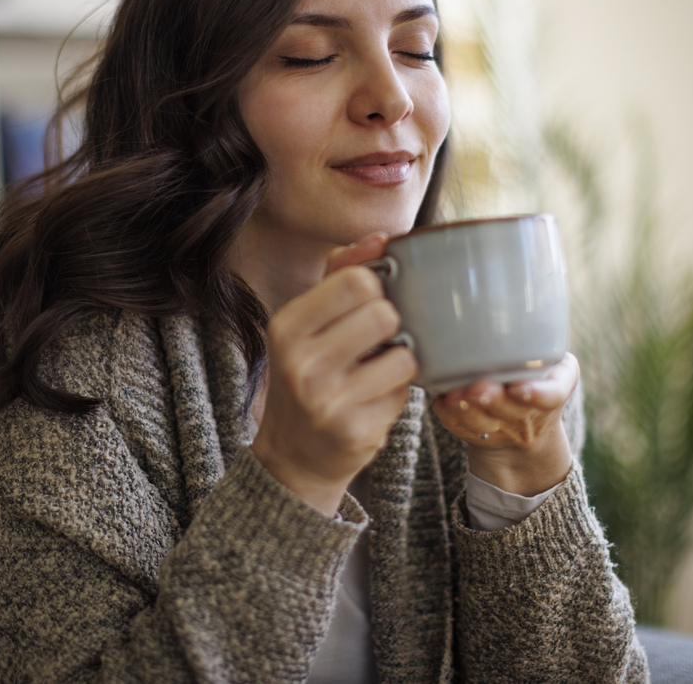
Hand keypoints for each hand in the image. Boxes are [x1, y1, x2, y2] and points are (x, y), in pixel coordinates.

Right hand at [250, 233, 417, 515]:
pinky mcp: (356, 431)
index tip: (371, 301)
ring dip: (401, 359)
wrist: (294, 453)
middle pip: (384, 313)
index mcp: (287, 326)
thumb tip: (381, 238)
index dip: (376, 286)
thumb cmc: (309, 373)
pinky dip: (399, 391)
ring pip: (404, 354)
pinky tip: (376, 398)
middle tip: (378, 339)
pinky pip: (406, 392)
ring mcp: (327, 402)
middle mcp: (301, 363)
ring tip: (380, 369)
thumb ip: (340, 272)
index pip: (356, 280)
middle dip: (391, 323)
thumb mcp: (307, 322)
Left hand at [431, 353, 579, 496]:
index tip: (520, 389)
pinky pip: (463, 431)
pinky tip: (440, 403)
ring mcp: (508, 432)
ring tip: (453, 396)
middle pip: (513, 411)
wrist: (527, 427)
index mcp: (557, 386)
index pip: (552, 395)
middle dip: (492, 399)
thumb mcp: (552, 362)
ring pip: (485, 424)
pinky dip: (449, 418)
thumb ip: (534, 347)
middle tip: (476, 389)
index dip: (537, 394)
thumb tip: (502, 313)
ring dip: (466, 411)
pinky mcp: (480, 439)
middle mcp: (535, 415)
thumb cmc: (535, 376)